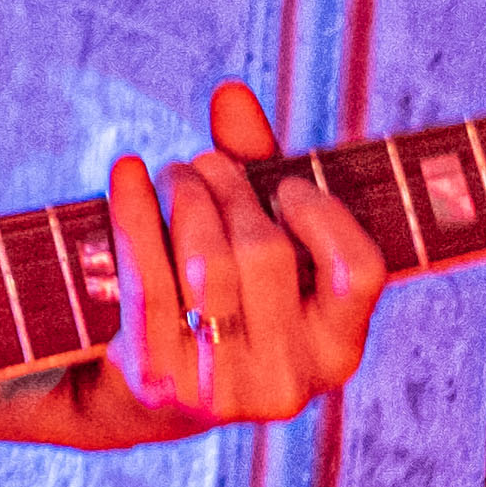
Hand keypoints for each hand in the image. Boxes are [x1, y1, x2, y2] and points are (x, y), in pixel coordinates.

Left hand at [0, 78, 387, 449]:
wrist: (134, 393)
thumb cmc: (216, 298)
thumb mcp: (254, 237)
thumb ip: (255, 168)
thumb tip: (230, 93)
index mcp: (337, 352)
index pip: (360, 269)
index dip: (319, 213)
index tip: (282, 185)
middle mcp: (290, 383)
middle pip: (267, 251)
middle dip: (230, 188)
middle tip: (199, 163)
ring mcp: (223, 391)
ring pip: (209, 262)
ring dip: (184, 195)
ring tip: (172, 174)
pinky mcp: (158, 381)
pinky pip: (149, 279)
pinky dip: (133, 214)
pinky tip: (126, 173)